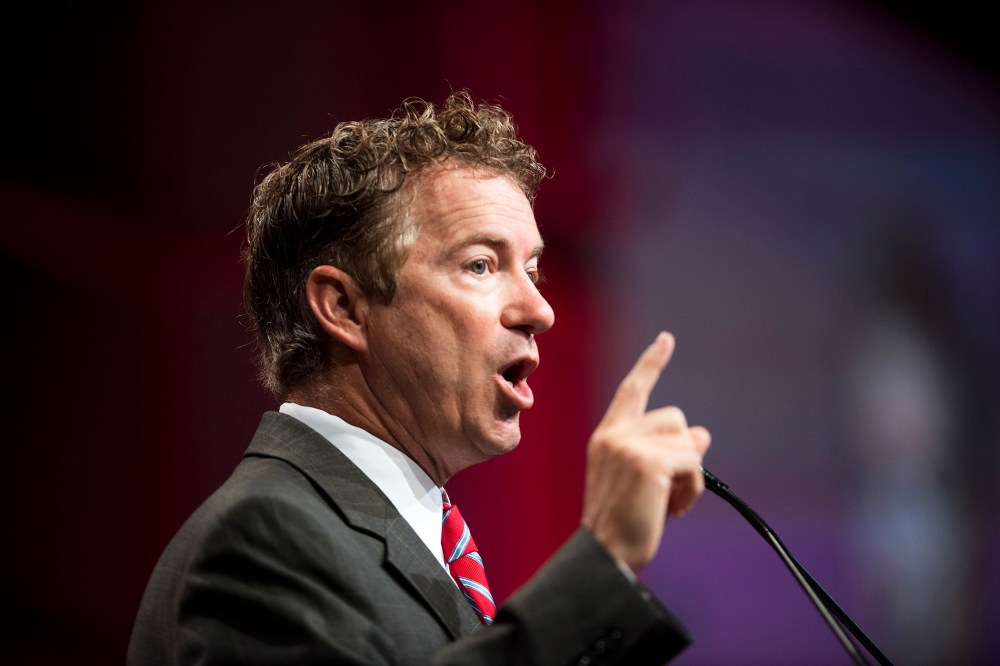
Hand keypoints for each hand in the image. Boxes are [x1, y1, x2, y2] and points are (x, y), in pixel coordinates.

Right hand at [581, 332, 710, 571]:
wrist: (605, 555)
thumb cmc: (624, 525)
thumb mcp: (647, 482)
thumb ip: (668, 454)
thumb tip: (702, 433)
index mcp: (606, 437)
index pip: (632, 390)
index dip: (651, 364)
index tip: (666, 340)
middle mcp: (614, 434)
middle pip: (675, 419)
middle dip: (684, 453)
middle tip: (672, 492)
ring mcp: (628, 445)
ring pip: (687, 440)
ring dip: (690, 474)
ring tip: (672, 503)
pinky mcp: (646, 461)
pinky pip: (692, 462)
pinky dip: (693, 488)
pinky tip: (676, 509)